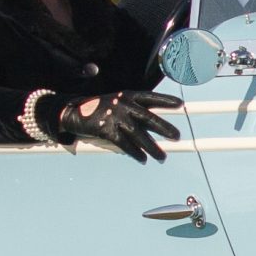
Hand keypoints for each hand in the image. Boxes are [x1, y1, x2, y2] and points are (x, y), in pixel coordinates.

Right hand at [57, 90, 184, 162]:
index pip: (150, 97)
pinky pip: (125, 144)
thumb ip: (134, 110)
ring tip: (162, 157)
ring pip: (139, 135)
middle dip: (164, 128)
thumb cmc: (101, 109)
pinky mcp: (107, 130)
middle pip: (148, 118)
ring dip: (152, 148)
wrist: (75, 112)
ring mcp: (115, 117)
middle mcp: (123, 104)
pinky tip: (143, 159)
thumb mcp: (118, 102)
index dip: (165, 100)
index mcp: (128, 95)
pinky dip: (135, 153)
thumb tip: (155, 125)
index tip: (180, 105)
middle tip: (177, 136)